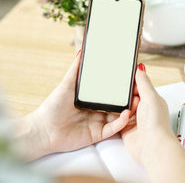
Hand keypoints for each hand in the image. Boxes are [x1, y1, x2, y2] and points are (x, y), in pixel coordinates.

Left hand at [16, 50, 130, 159]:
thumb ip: (75, 69)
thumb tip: (81, 51)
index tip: (131, 77)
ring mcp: (98, 122)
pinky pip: (113, 128)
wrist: (44, 130)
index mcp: (91, 98)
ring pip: (118, 115)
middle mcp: (96, 110)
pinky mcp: (98, 134)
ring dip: (129, 108)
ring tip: (138, 99)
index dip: (121, 85)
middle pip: (117, 103)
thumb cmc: (52, 107)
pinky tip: (126, 113)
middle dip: (129, 96)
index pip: (110, 91)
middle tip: (140, 88)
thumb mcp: (66, 85)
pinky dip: (121, 121)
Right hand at [120, 64, 175, 164]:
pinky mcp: (125, 128)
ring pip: (121, 107)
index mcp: (151, 99)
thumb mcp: (150, 97)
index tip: (122, 73)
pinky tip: (111, 112)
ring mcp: (134, 119)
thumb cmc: (156, 124)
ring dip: (118, 104)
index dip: (131, 80)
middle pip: (129, 96)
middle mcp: (143, 109)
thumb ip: (143, 82)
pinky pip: (116, 119)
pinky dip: (114, 115)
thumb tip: (140, 68)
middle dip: (122, 92)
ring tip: (112, 99)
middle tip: (114, 86)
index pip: (139, 85)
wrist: (152, 147)